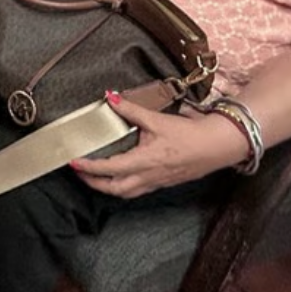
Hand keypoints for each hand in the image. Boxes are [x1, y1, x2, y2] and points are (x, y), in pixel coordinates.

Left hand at [70, 92, 244, 198]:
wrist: (216, 146)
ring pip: (126, 193)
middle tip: (79, 171)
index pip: (109, 168)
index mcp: (144, 161)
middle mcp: (148, 176)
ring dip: (108, 187)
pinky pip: (138, 190)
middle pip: (114, 189)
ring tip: (95, 176)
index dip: (89, 167)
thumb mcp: (157, 119)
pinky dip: (123, 186)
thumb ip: (131, 110)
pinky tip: (120, 176)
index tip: (74, 162)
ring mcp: (156, 182)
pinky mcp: (163, 182)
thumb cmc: (189, 134)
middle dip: (94, 182)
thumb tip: (110, 98)